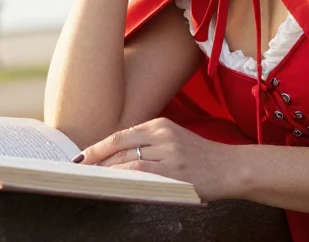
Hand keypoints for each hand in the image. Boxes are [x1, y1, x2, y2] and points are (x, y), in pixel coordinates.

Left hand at [76, 118, 240, 201]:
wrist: (231, 167)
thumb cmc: (201, 158)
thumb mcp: (175, 140)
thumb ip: (150, 145)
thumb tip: (116, 160)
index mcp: (161, 125)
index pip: (121, 134)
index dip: (98, 146)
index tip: (81, 156)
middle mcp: (162, 134)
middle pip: (118, 144)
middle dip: (95, 158)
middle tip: (77, 169)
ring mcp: (168, 152)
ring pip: (126, 160)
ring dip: (105, 171)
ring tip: (90, 179)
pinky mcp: (174, 170)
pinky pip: (141, 173)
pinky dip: (123, 178)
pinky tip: (112, 184)